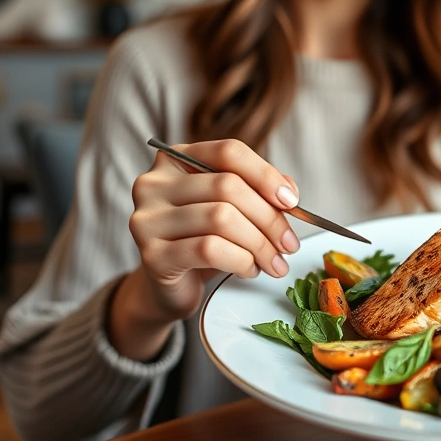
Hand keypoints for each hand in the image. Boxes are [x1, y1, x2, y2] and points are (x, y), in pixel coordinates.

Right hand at [127, 139, 301, 322]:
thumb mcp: (233, 209)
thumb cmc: (203, 241)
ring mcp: (148, 218)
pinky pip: (210, 250)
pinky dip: (241, 261)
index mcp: (176, 159)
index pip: (228, 152)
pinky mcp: (152, 254)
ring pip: (221, 218)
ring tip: (275, 262)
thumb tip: (288, 190)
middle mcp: (154, 183)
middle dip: (269, 218)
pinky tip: (250, 270)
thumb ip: (258, 191)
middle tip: (290, 244)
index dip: (265, 174)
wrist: (170, 288)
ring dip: (260, 244)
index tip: (291, 201)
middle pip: (228, 186)